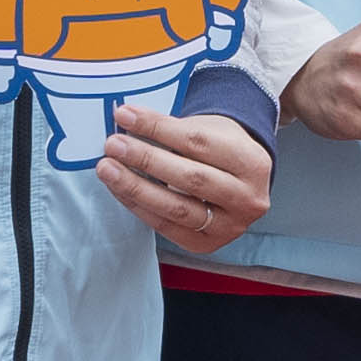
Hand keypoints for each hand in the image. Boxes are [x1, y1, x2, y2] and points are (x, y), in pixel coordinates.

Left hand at [102, 102, 271, 247]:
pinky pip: (167, 227)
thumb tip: (126, 122)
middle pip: (191, 178)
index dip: (158, 128)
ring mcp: (231, 227)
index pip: (198, 142)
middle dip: (146, 159)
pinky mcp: (208, 244)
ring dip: (136, 187)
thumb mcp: (207, 130)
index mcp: (252, 162)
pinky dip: (139, 207)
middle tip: (113, 145)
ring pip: (177, 208)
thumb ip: (172, 130)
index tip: (125, 116)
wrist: (240, 182)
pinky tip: (120, 190)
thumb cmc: (218, 149)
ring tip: (108, 169)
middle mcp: (248, 199)